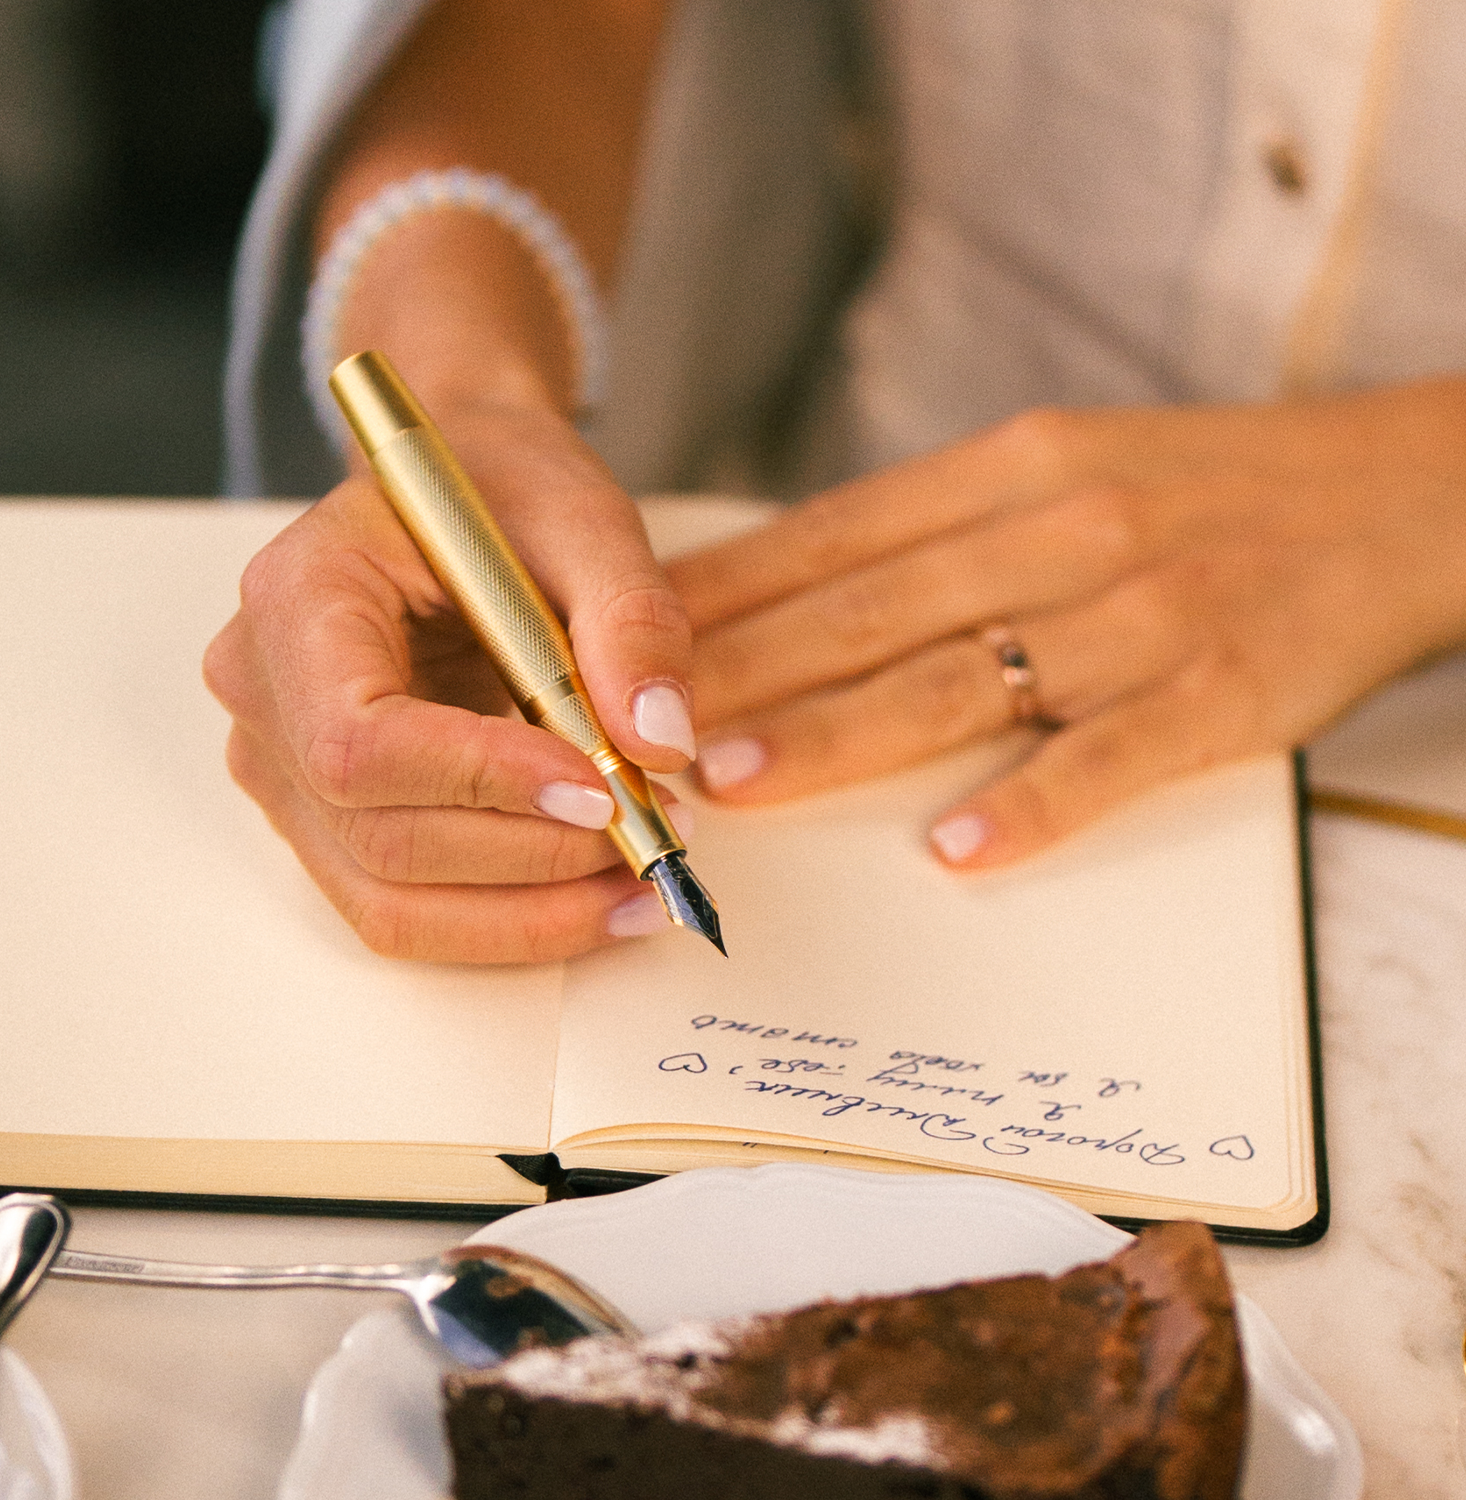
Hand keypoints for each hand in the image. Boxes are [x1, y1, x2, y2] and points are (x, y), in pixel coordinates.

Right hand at [205, 400, 694, 962]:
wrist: (453, 498)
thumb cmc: (501, 489)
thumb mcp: (583, 515)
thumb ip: (630, 616)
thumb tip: (660, 741)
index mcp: (300, 597)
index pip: (360, 738)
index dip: (481, 781)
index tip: (602, 791)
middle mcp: (265, 694)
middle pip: (381, 835)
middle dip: (532, 857)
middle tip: (658, 833)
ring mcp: (285, 770)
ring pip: (392, 900)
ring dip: (529, 914)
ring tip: (645, 885)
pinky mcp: (329, 819)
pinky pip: (408, 908)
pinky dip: (510, 923)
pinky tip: (601, 901)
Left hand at [671, 379, 1465, 866]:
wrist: (1392, 494)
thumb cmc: (1195, 491)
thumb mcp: (1056, 467)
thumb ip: (931, 526)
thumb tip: (791, 585)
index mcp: (1006, 472)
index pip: (830, 537)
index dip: (720, 595)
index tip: (626, 644)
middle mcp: (1057, 530)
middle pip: (867, 610)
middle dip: (738, 673)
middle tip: (635, 730)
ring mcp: (1138, 613)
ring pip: (960, 679)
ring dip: (838, 734)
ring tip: (738, 783)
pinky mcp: (1219, 692)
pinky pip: (1112, 754)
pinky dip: (1031, 802)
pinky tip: (955, 849)